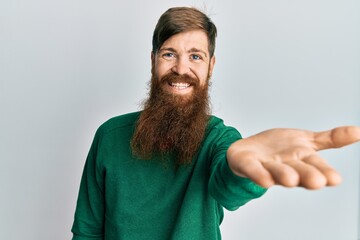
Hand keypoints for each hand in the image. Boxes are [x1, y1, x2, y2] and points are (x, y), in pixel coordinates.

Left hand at [226, 126, 359, 188]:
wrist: (249, 150)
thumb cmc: (280, 149)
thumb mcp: (307, 141)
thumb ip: (330, 139)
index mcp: (302, 160)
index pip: (316, 167)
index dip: (324, 173)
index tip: (335, 179)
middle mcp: (286, 166)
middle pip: (299, 171)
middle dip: (307, 176)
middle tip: (317, 182)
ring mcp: (266, 167)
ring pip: (276, 172)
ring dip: (283, 175)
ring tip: (291, 179)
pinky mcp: (248, 165)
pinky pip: (253, 170)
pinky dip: (258, 174)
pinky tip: (264, 179)